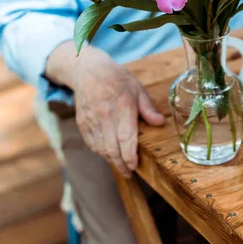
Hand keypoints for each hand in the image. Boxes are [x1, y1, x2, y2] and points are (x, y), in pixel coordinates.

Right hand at [46, 42, 165, 177]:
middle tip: (129, 173)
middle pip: (112, 148)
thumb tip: (160, 123)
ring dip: (111, 160)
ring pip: (100, 148)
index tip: (135, 166)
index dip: (130, 156)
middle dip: (121, 164)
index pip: (126, 138)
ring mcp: (91, 120)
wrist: (88, 70)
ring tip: (121, 166)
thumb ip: (148, 109)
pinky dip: (100, 152)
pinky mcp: (83, 123)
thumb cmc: (117, 79)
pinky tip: (109, 155)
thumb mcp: (138, 89)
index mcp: (122, 107)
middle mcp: (105, 116)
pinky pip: (91, 143)